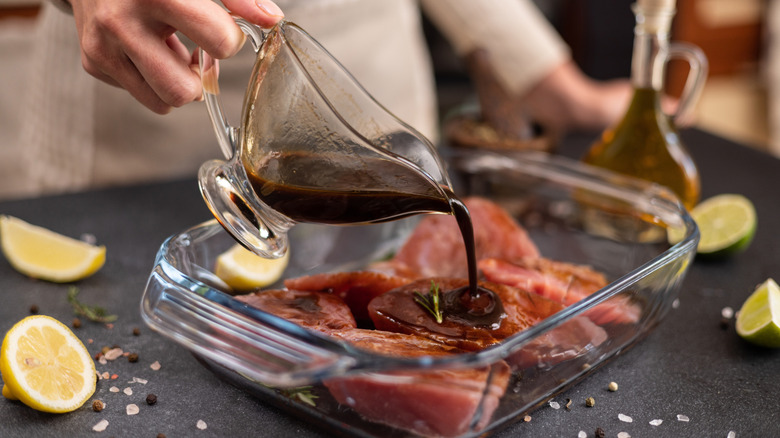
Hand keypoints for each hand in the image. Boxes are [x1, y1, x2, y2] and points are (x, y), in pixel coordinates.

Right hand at [69, 0, 283, 113]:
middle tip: (197, 54)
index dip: (230, 40)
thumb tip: (271, 19)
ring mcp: (103, 45)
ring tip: (172, 51)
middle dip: (198, 79)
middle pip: (182, 91)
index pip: (218, 42)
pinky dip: (152, 77)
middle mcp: (123, 22)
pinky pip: (140, 93)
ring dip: (177, 84)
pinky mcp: (92, 61)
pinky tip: (148, 48)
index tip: (223, 30)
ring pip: (161, 102)